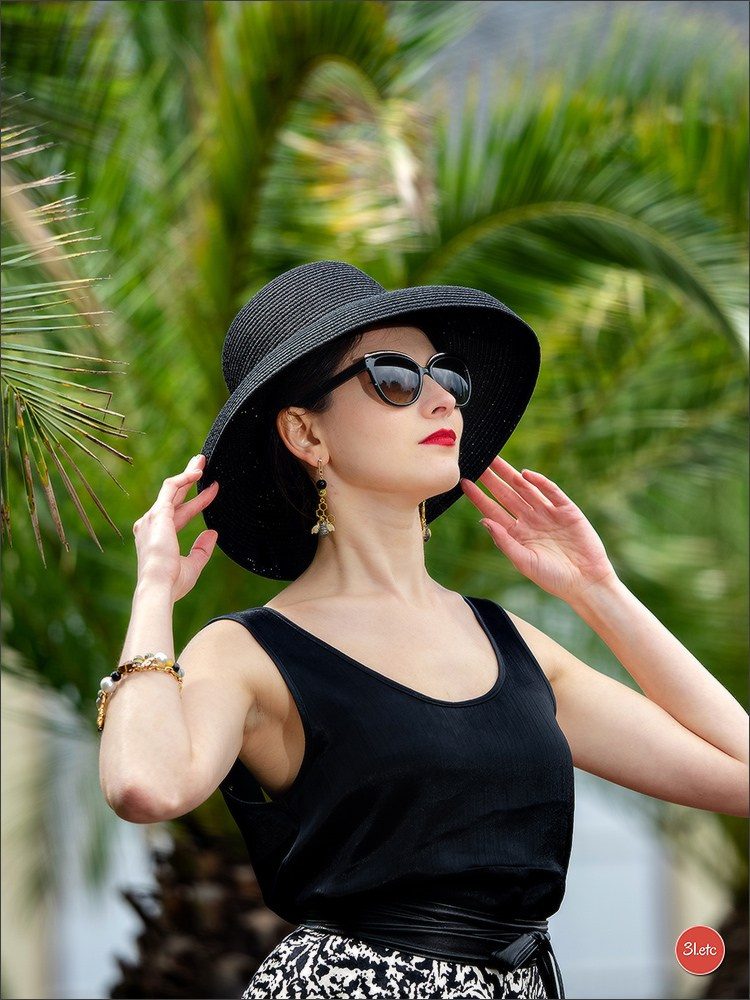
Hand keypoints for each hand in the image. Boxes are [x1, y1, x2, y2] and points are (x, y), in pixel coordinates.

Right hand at [133, 454, 218, 601]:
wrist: (158, 586)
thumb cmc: (172, 582)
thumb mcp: (193, 565)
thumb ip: (201, 549)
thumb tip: (213, 533)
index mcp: (158, 537)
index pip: (180, 512)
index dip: (198, 502)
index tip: (213, 490)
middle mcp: (152, 524)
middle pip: (173, 495)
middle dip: (188, 478)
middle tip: (201, 463)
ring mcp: (152, 518)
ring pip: (171, 487)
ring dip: (188, 473)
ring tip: (202, 461)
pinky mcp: (158, 514)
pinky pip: (170, 487)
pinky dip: (184, 478)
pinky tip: (198, 473)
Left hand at [461, 457, 615, 601]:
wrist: (586, 582)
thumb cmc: (552, 578)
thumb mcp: (523, 562)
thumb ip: (504, 541)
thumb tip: (482, 521)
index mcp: (517, 533)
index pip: (493, 510)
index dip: (479, 497)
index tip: (464, 483)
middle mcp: (530, 520)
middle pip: (507, 494)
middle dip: (493, 479)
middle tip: (479, 461)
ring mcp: (548, 513)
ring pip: (526, 489)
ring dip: (512, 475)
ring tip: (496, 461)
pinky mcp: (567, 510)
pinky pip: (552, 492)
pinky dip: (540, 482)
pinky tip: (527, 474)